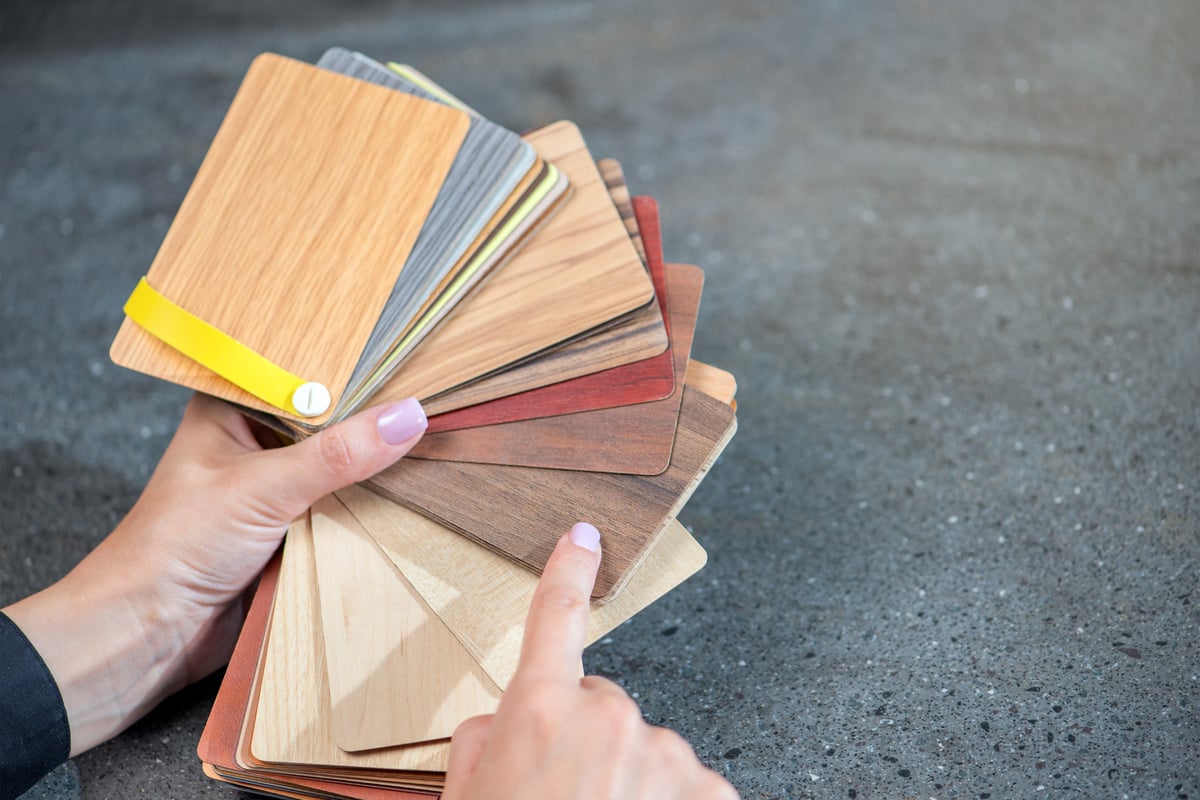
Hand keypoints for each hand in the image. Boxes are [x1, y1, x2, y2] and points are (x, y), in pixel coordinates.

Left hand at [4, 392, 426, 754]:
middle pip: (332, 421)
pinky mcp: (292, 531)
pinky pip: (344, 510)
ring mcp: (275, 488)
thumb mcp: (263, 487)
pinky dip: (369, 510)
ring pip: (341, 467)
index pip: (307, 373)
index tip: (412, 364)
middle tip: (432, 407)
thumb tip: (406, 417)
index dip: (356, 368)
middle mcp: (255, 442)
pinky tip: (408, 497)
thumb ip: (337, 455)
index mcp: (233, 407)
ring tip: (431, 447)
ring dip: (374, 470)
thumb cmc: (174, 546)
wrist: (147, 634)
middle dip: (374, 422)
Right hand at [442, 523, 739, 799]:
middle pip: (603, 706)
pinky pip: (689, 788)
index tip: (584, 538)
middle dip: (587, 744)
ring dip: (632, 785)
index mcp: (540, 711)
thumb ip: (485, 739)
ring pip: (648, 751)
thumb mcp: (465, 796)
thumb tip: (507, 719)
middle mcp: (609, 718)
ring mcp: (667, 755)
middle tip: (564, 799)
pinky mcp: (713, 793)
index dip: (568, 573)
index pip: (554, 619)